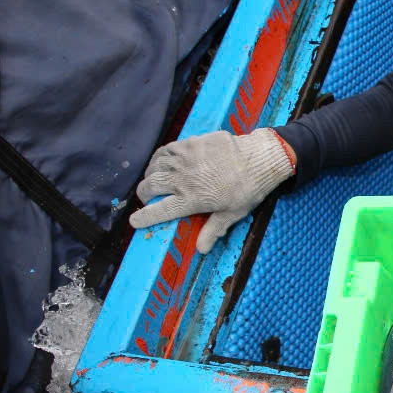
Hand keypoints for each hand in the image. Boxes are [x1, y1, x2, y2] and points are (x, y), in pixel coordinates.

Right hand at [130, 128, 294, 253]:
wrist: (258, 158)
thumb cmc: (248, 188)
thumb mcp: (232, 213)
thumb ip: (213, 230)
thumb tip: (201, 250)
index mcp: (191, 200)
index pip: (159, 211)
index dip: (143, 218)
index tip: (134, 221)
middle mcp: (182, 180)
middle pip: (150, 186)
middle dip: (144, 194)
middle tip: (148, 197)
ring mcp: (184, 159)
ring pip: (154, 167)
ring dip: (151, 175)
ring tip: (155, 179)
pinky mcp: (189, 143)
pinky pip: (165, 150)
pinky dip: (160, 158)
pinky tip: (163, 162)